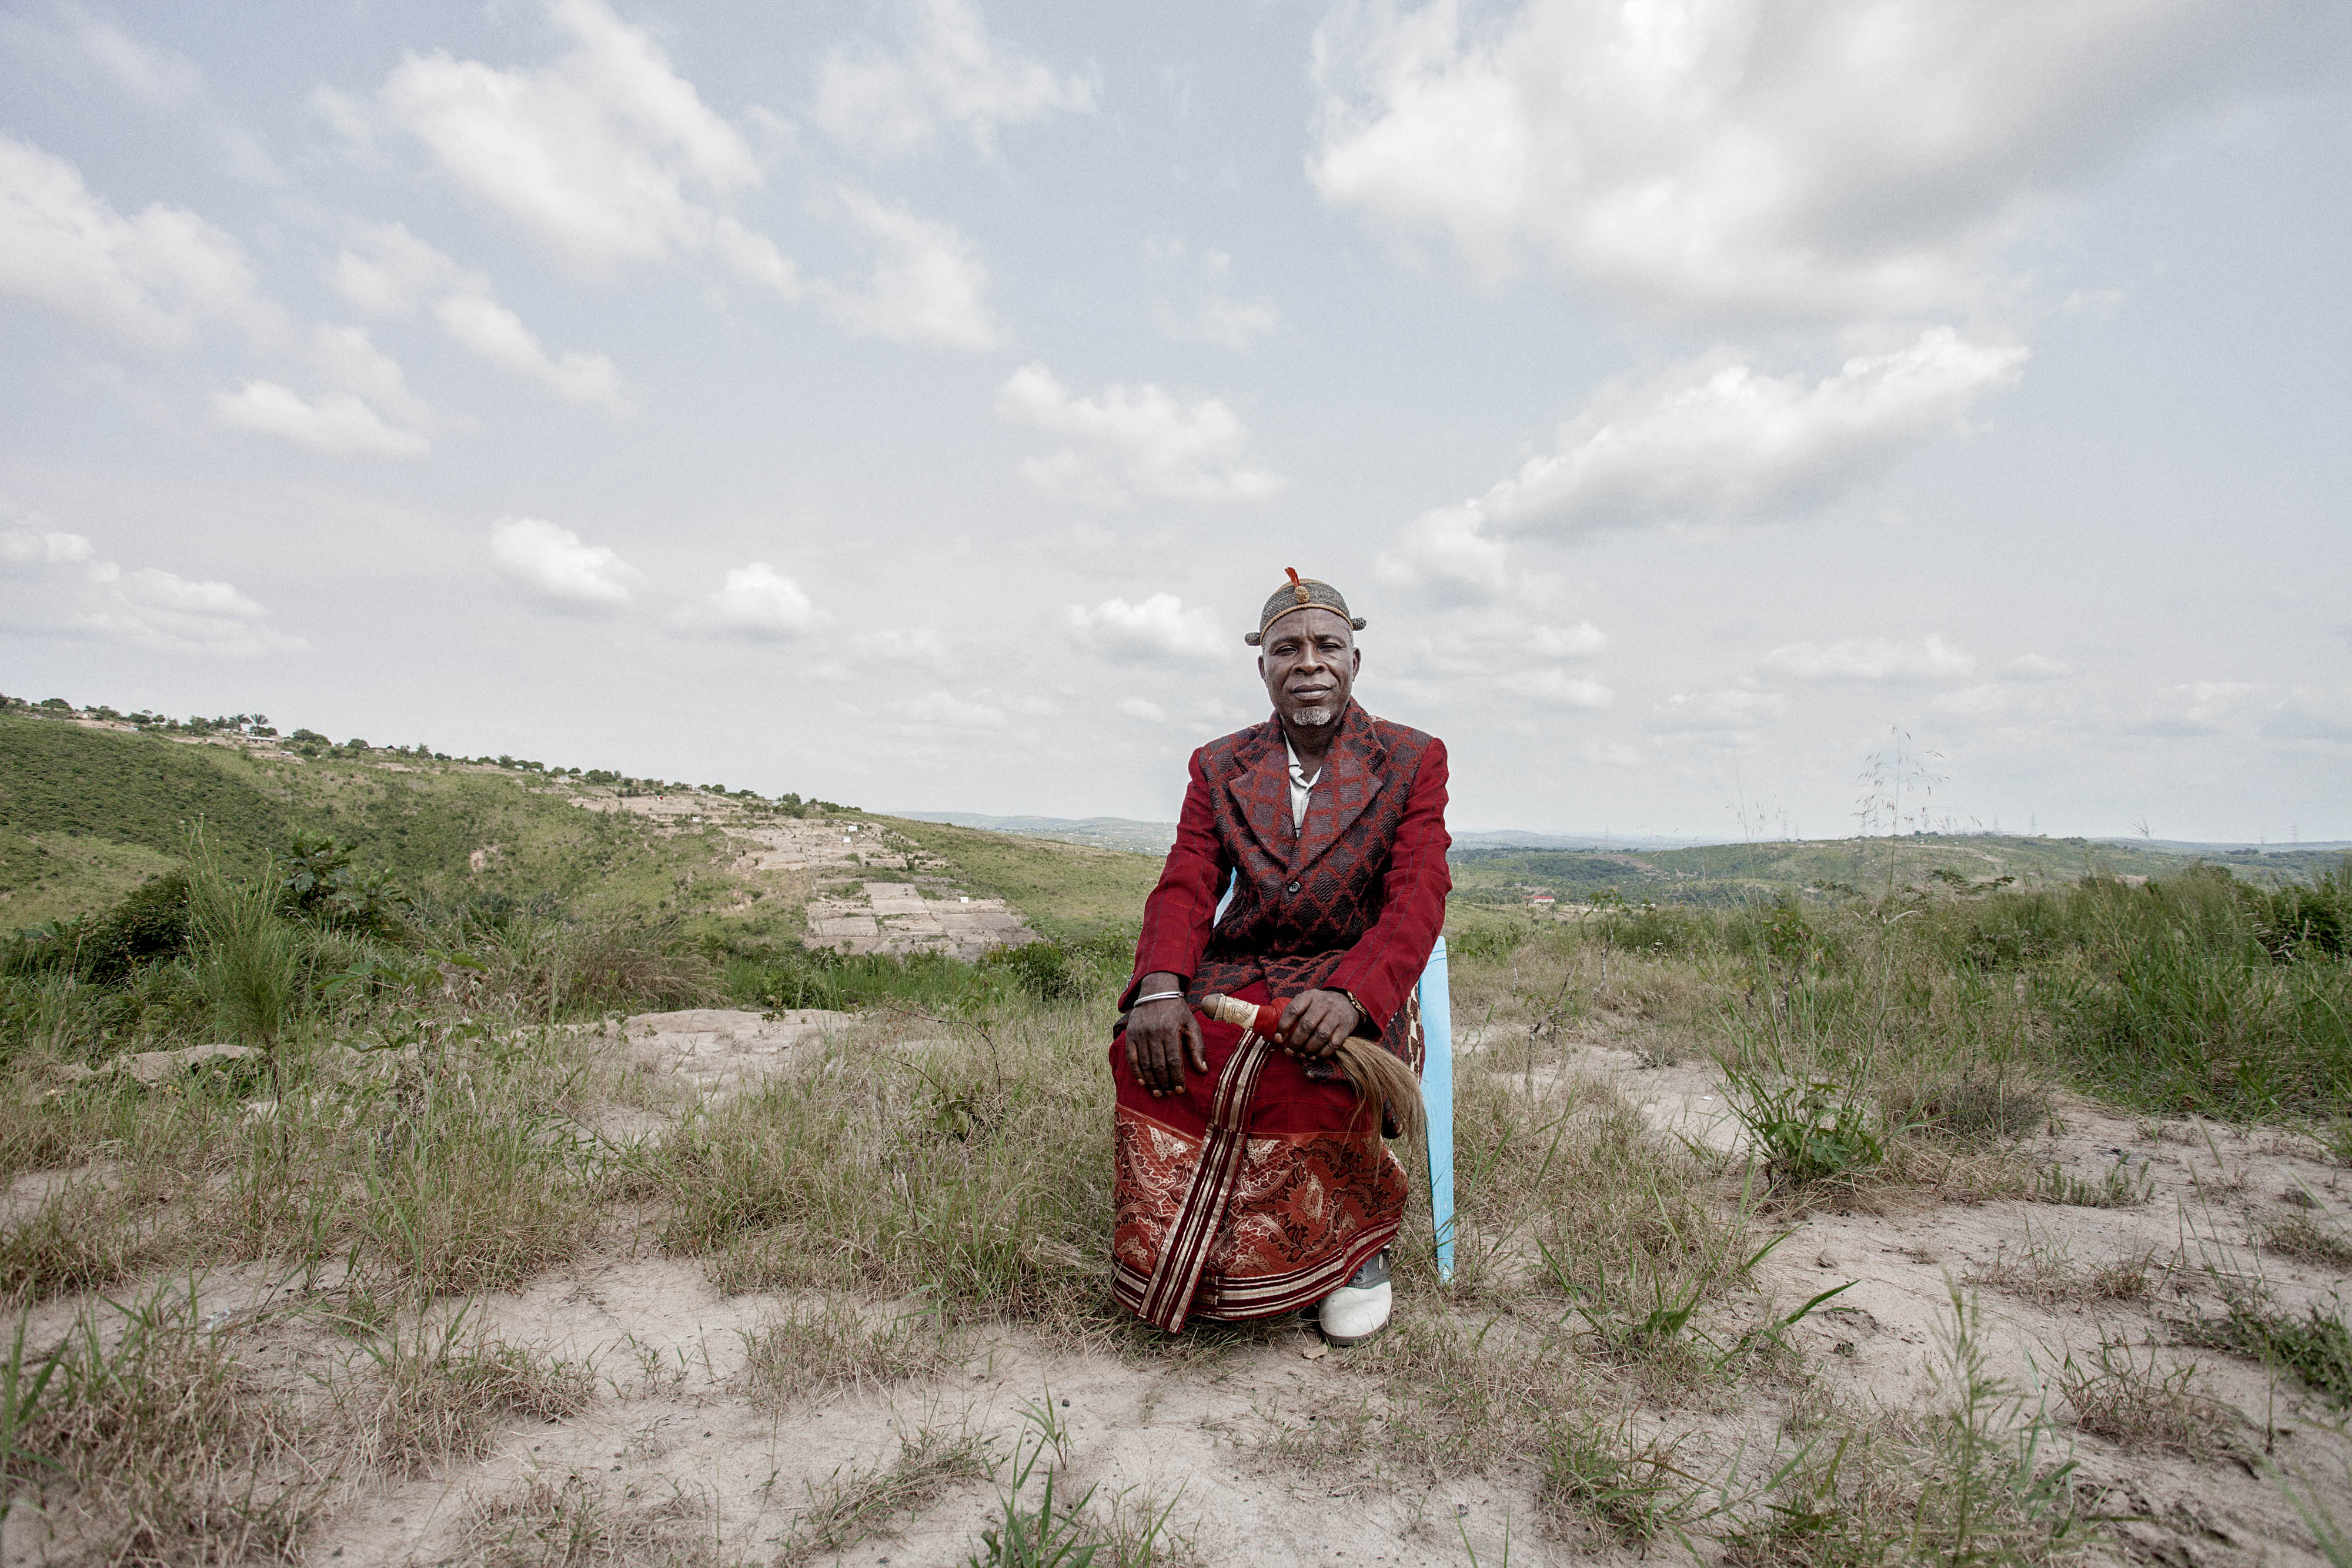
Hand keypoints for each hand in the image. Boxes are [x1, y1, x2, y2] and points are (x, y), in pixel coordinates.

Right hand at [1124, 972, 1206, 1097]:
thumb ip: (1197, 1047)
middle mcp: (1154, 1033)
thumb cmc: (1177, 1011)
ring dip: (1152, 1082)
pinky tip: (1143, 1083)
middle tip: (1170, 1094)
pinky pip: (1132, 1058)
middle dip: (1165, 1083)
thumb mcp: (1192, 1025)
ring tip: (1158, 1093)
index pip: (1174, 1061)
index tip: (1181, 1090)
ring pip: (1145, 1064)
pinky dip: (1137, 1072)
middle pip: (1159, 1065)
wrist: (1156, 992)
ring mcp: (1140, 1034)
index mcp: (1171, 1031)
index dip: (1177, 1078)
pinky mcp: (1131, 1035)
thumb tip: (1203, 1070)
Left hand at [1275, 989, 1363, 1059]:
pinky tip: (1314, 1056)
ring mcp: (1336, 1015)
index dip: (1284, 1026)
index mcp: (1309, 996)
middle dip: (1296, 1042)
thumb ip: (1292, 1016)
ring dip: (1309, 1048)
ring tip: (1301, 1055)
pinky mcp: (1346, 1027)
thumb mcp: (1306, 1002)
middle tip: (1289, 1052)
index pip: (1294, 1010)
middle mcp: (1323, 1003)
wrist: (1346, 1002)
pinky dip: (1322, 1053)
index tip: (1279, 1039)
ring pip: (1321, 1035)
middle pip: (1307, 1025)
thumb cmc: (1319, 1006)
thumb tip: (1275, 1037)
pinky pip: (1333, 1043)